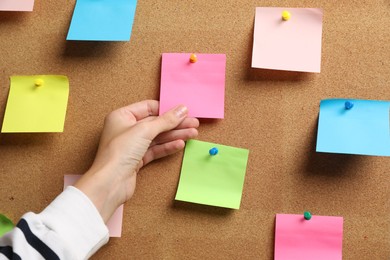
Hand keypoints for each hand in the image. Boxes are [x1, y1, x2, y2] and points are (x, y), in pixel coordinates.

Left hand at [75, 100, 198, 221]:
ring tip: (193, 134)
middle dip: (175, 124)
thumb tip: (182, 110)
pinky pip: (155, 150)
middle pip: (156, 123)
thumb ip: (166, 120)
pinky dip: (168, 147)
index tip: (184, 110)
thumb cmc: (119, 152)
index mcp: (122, 116)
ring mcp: (131, 145)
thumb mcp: (145, 130)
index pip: (149, 107)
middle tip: (193, 123)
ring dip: (175, 135)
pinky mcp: (136, 159)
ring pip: (157, 137)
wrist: (110, 182)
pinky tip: (180, 144)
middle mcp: (126, 129)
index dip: (167, 109)